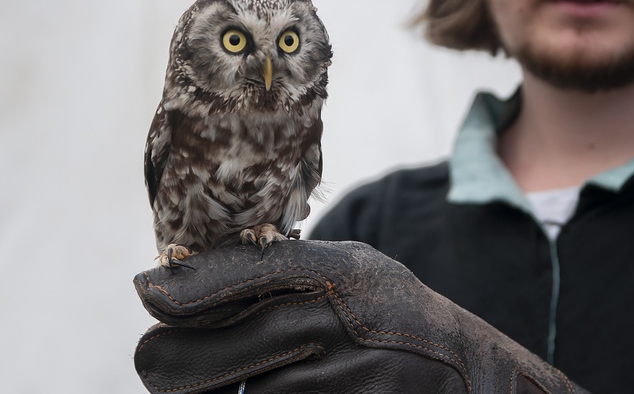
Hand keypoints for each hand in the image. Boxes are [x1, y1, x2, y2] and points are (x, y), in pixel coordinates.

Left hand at [134, 240, 588, 393]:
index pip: (249, 272)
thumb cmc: (397, 316)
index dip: (188, 288)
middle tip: (152, 358)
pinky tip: (282, 386)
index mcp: (342, 272)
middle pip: (220, 352)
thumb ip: (292, 272)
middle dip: (172, 360)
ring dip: (229, 389)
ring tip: (247, 374)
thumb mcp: (355, 271)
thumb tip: (201, 282)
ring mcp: (344, 381)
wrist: (467, 374)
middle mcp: (338, 325)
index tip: (146, 295)